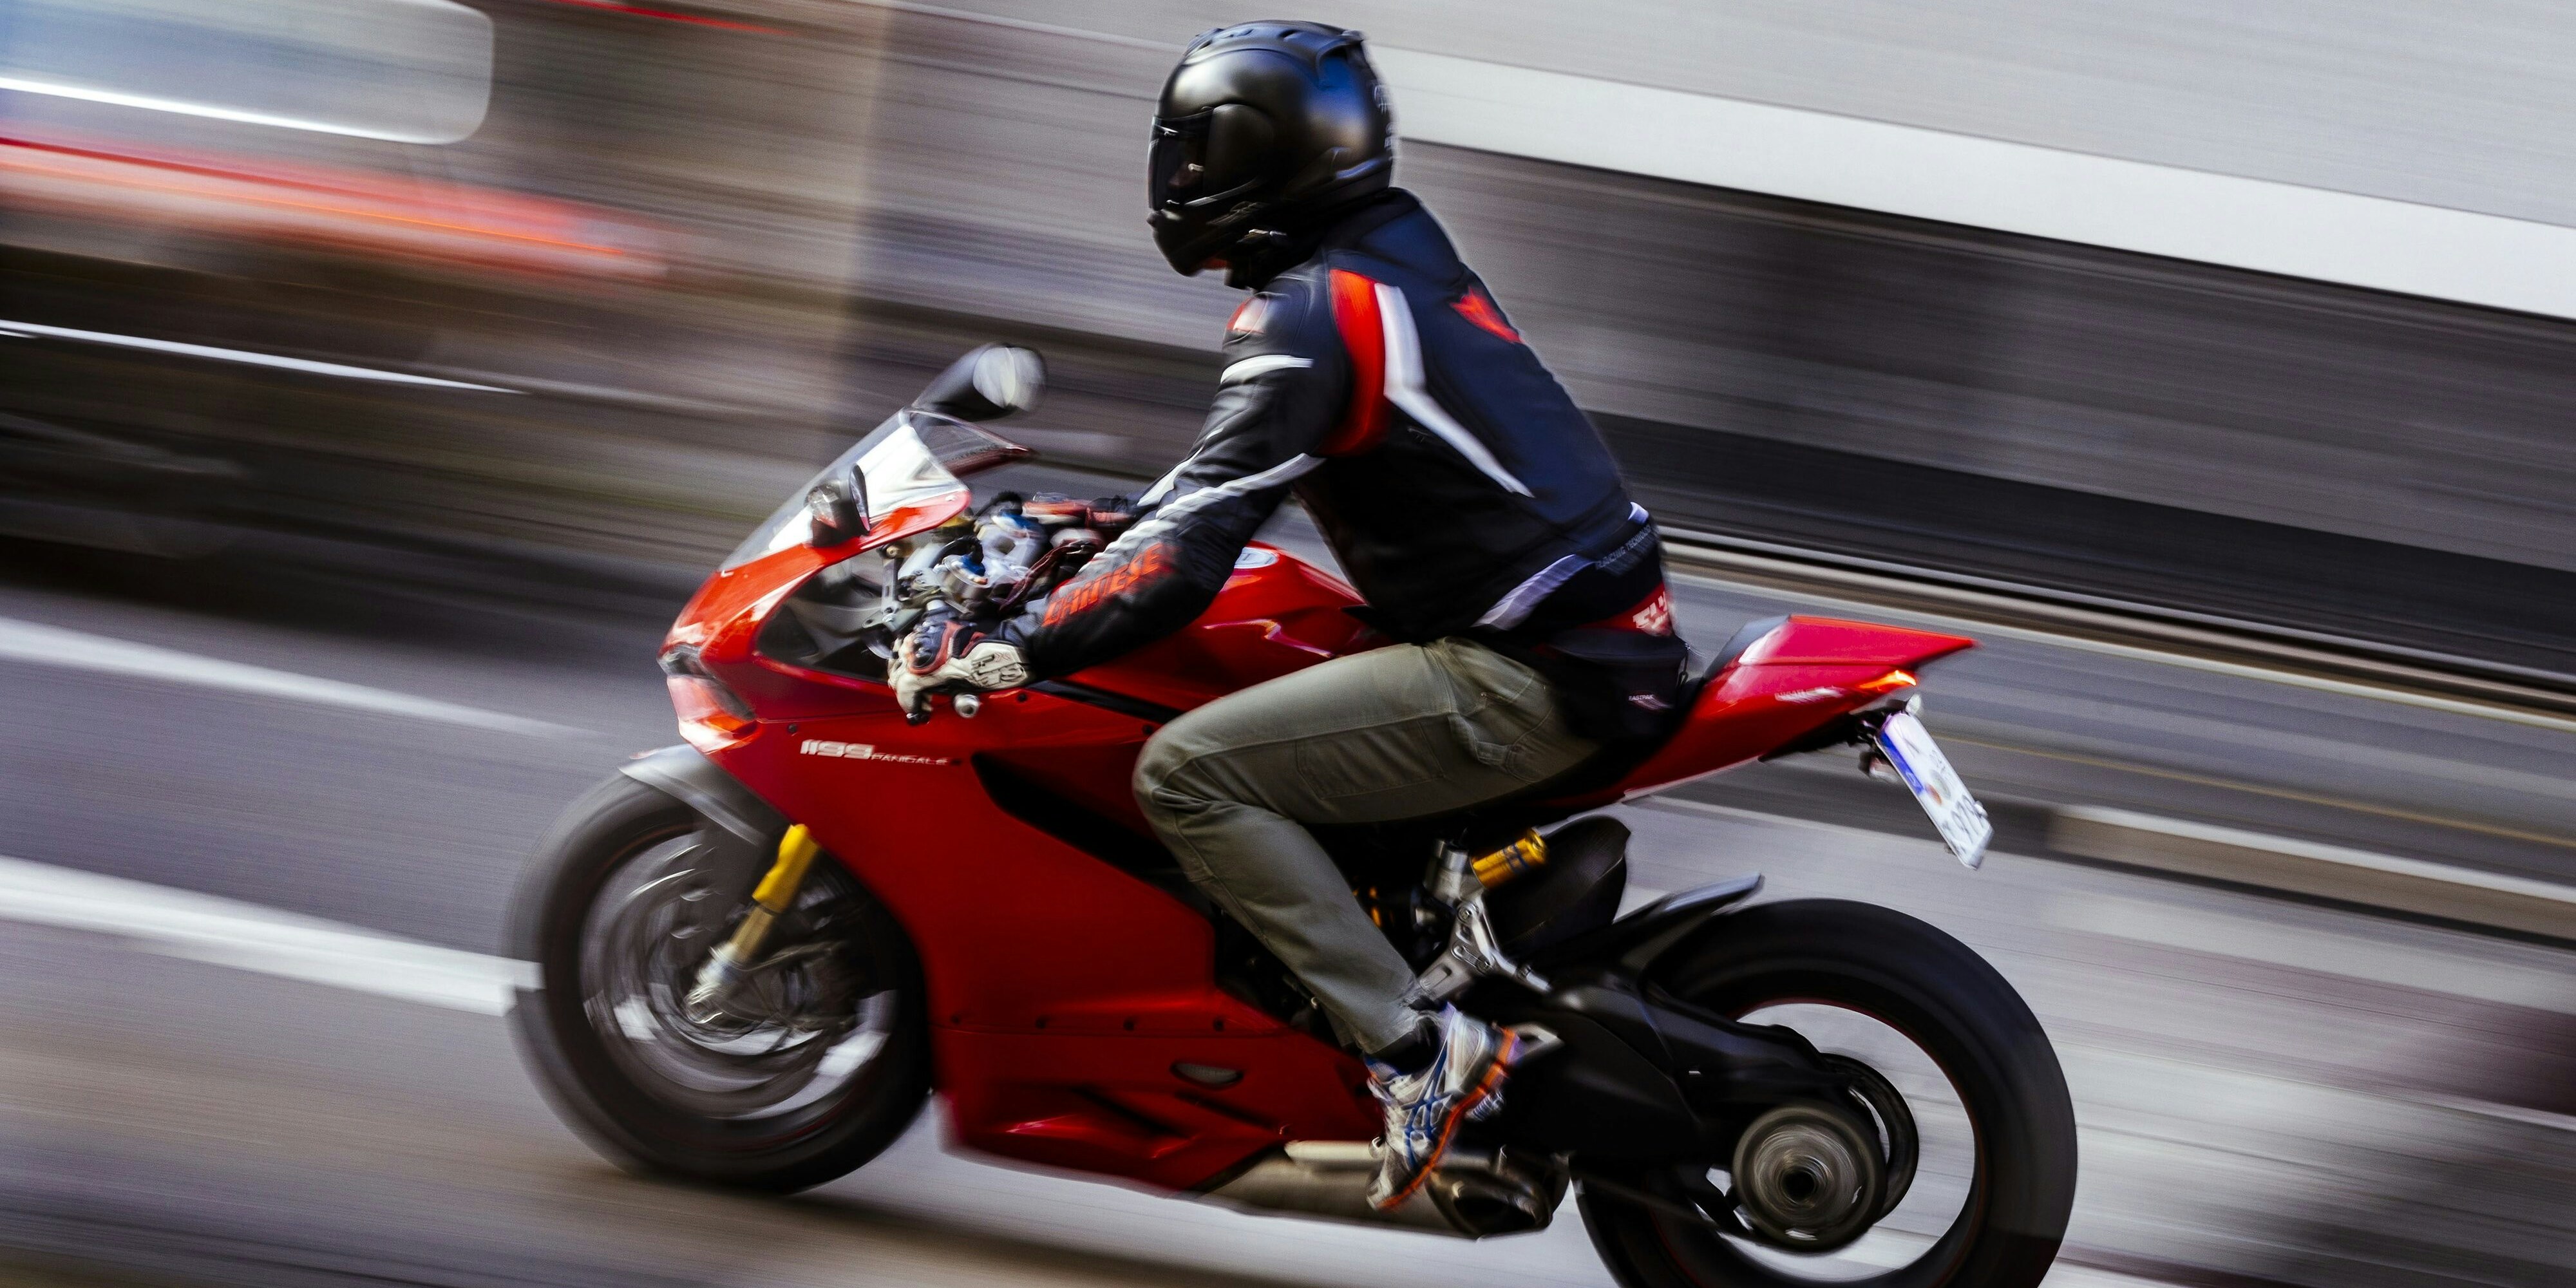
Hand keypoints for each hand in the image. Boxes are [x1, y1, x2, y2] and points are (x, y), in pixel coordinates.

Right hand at [891, 607, 1028, 721]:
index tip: (917, 709)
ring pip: (904, 651)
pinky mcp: (940, 623)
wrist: (1019, 642)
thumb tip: (927, 697)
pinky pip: (918, 639)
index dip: (908, 702)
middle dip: (906, 686)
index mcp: (929, 667)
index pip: (903, 686)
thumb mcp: (966, 689)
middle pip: (899, 667)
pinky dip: (917, 652)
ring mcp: (930, 632)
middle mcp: (925, 646)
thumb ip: (940, 691)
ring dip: (908, 667)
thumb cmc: (999, 668)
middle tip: (921, 698)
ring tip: (924, 680)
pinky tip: (930, 662)